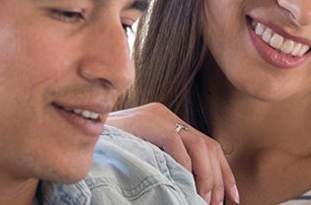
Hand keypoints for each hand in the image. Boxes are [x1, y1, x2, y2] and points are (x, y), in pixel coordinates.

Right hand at [108, 102, 238, 204]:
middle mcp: (165, 115)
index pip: (206, 144)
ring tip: (202, 200)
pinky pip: (178, 145)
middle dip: (219, 178)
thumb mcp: (143, 158)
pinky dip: (187, 168)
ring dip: (207, 177)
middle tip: (216, 204)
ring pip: (199, 145)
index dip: (223, 172)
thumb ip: (165, 164)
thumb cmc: (107, 153)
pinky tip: (186, 186)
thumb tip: (191, 191)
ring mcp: (158, 116)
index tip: (231, 197)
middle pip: (208, 145)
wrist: (79, 136)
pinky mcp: (150, 122)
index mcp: (166, 122)